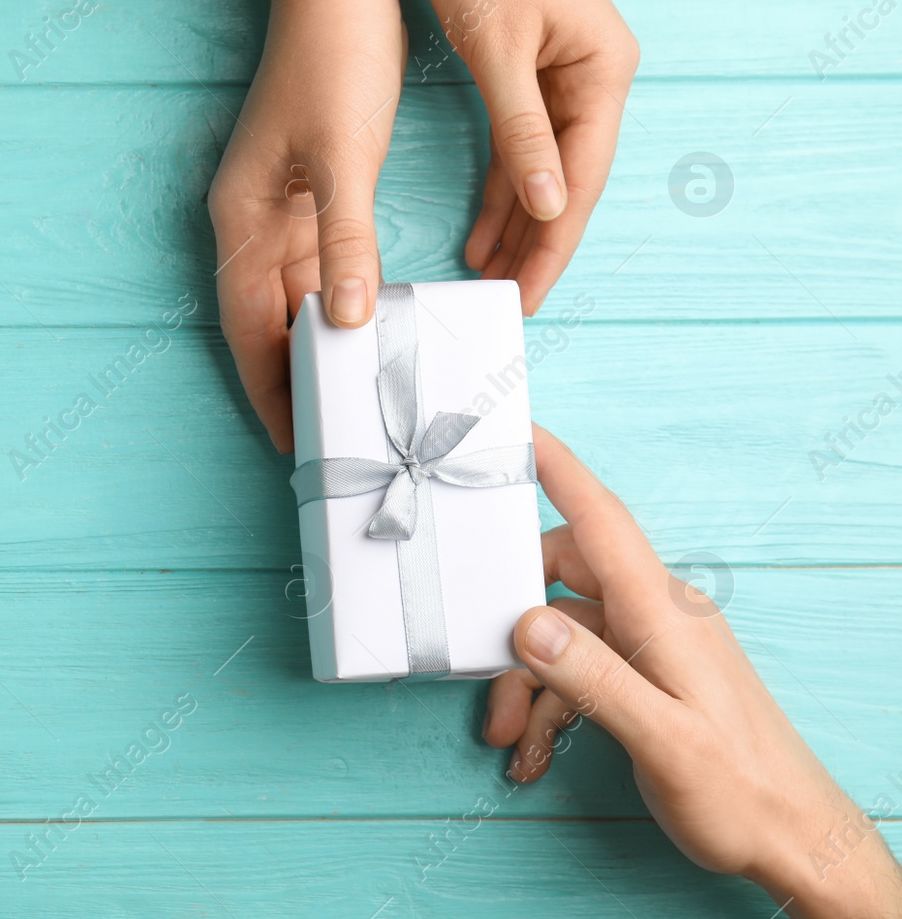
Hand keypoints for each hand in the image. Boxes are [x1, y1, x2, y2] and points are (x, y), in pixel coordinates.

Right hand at [212, 0, 401, 452]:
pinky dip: (341, 302)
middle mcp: (252, 221)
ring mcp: (280, 209)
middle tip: (334, 433)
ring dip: (319, 344)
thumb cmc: (334, 64)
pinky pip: (320, 267)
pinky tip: (369, 328)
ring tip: (355, 397)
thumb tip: (348, 319)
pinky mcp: (311, 194)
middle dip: (294, 377)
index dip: (267, 385)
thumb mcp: (342, 158)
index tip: (292, 439)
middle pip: (266, 322)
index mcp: (242, 218)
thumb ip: (345, 242)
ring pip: (294, 299)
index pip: (247, 325)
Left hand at [416, 0, 638, 314]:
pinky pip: (521, 145)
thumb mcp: (498, 47)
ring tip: (488, 277)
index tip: (528, 295)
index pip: (581, 180)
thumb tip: (547, 204)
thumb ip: (522, 132)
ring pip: (543, 170)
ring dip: (517, 223)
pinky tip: (483, 228)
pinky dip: (502, 187)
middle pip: (568, 183)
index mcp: (603, 72)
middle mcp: (596, 78)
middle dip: (538, 244)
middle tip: (507, 302)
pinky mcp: (534, 72)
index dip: (554, 243)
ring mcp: (567, 76)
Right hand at [484, 426, 901, 916]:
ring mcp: (652, 646)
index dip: (558, 469)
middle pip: (561, 577)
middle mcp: (656, 616)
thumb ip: (592, 677)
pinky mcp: (648, 677)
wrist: (794, 840)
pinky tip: (535, 751)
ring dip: (526, 683)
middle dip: (510, 625)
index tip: (518, 431)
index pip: (601, 520)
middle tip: (478, 672)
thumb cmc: (743, 793)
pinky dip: (549, 707)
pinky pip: (580, 670)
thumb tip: (527, 623)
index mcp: (663, 614)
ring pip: (562, 634)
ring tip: (508, 737)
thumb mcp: (663, 740)